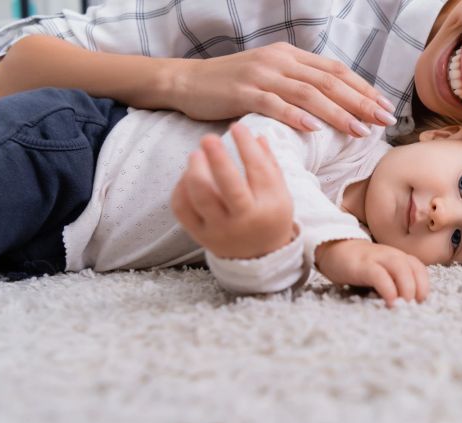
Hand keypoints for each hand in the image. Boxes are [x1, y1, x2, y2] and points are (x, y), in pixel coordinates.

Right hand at [171, 43, 396, 136]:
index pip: (335, 71)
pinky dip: (297, 116)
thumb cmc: (233, 85)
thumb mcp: (271, 76)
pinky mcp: (243, 92)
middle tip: (384, 120)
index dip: (363, 88)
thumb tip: (337, 102)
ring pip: (308, 94)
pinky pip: (275, 104)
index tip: (385, 107)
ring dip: (337, 113)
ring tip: (359, 131)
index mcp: (290, 56)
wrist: (187, 82)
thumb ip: (300, 84)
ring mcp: (261, 75)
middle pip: (329, 82)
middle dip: (360, 102)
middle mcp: (280, 61)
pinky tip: (315, 129)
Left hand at [172, 123, 296, 258]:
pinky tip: (188, 176)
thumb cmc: (269, 216)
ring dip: (195, 170)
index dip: (246, 145)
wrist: (259, 256)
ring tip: (196, 155)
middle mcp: (244, 219)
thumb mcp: (280, 193)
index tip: (238, 126)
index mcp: (269, 206)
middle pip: (228, 185)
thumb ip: (268, 163)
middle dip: (217, 157)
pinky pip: (183, 209)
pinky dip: (181, 188)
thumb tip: (255, 134)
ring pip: (201, 196)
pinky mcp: (200, 235)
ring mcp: (220, 229)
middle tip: (208, 138)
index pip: (258, 170)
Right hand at [315, 239, 428, 305]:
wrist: (334, 249)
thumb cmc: (361, 266)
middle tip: (415, 307)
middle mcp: (391, 255)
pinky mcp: (362, 265)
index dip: (424, 285)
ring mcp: (377, 258)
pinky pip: (379, 275)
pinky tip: (390, 302)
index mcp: (398, 257)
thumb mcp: (382, 271)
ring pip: (400, 268)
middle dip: (419, 288)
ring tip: (405, 305)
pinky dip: (388, 288)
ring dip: (407, 287)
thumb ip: (395, 282)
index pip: (419, 268)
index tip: (421, 302)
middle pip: (413, 268)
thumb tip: (407, 305)